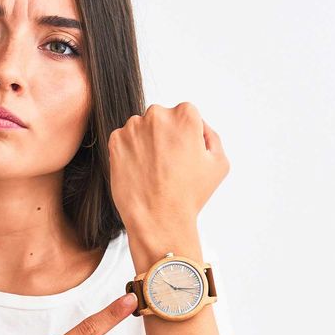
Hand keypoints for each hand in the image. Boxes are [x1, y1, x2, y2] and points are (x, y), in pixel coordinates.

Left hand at [108, 102, 229, 231]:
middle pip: (161, 119)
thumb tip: (198, 126)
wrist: (159, 219)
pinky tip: (139, 171)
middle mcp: (157, 115)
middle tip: (167, 164)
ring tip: (152, 171)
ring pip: (140, 129)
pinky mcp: (115, 141)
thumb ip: (211, 136)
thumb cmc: (190, 194)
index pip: (184, 115)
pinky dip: (129, 153)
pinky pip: (123, 141)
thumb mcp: (219, 163)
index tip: (183, 155)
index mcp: (185, 115)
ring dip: (145, 143)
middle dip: (163, 136)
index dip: (185, 136)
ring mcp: (133, 127)